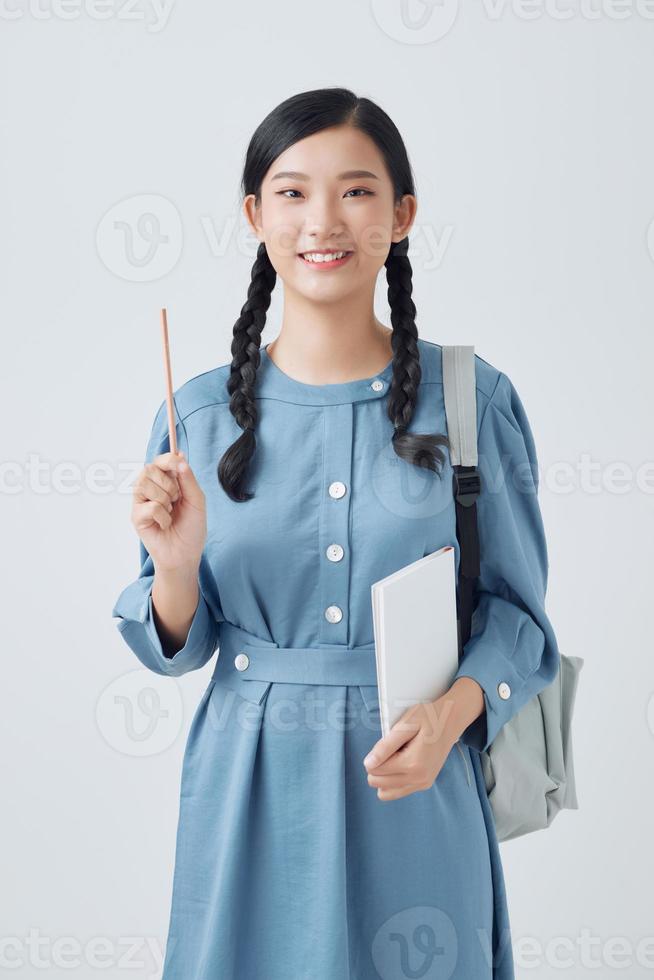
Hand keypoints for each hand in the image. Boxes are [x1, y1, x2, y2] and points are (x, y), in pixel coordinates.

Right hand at [131, 450, 206, 571]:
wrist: (186, 554)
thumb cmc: (191, 528)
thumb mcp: (197, 500)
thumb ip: (188, 479)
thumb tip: (180, 456)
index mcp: (165, 482)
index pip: (159, 461)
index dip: (168, 459)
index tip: (179, 464)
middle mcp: (150, 489)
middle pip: (148, 469)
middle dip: (168, 483)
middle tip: (176, 499)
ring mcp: (141, 503)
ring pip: (144, 484)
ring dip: (164, 499)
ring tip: (170, 512)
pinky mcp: (136, 517)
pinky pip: (150, 506)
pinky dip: (163, 516)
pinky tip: (165, 524)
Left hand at [362, 685, 473, 801]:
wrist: (450, 722)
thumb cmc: (427, 719)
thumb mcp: (405, 725)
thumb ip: (385, 746)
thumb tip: (368, 765)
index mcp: (413, 763)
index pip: (375, 770)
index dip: (374, 756)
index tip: (387, 743)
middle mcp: (418, 779)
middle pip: (377, 783)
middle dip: (378, 766)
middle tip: (392, 749)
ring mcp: (422, 784)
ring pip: (386, 792)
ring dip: (384, 776)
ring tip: (396, 757)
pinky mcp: (424, 784)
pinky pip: (397, 791)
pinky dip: (393, 780)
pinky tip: (402, 763)